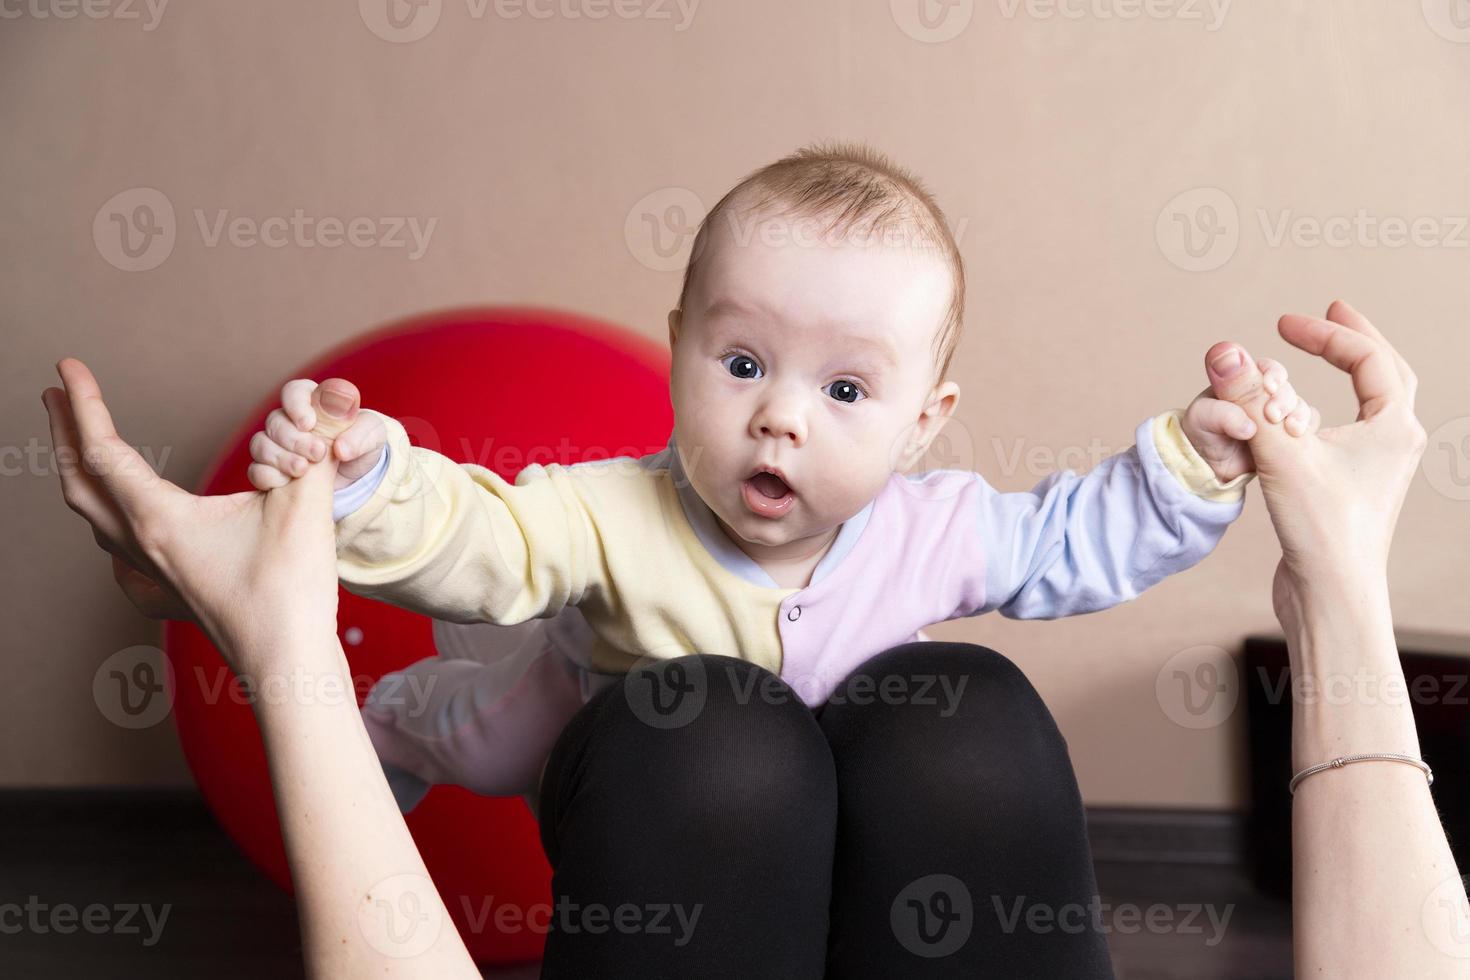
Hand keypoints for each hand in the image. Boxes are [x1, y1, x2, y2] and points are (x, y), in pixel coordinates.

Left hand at [42, 359, 354, 669]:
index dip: (84, 403)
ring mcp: (153, 573)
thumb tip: (327, 407)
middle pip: (80, 482)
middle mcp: (144, 546)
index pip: (103, 450)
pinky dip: (106, 521)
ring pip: (94, 517)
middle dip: (62, 432)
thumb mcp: (304, 505)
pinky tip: (119, 525)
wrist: (288, 661)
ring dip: (81, 473)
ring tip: (80, 443)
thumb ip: (310, 449)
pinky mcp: (169, 591)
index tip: (67, 364)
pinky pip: (117, 550)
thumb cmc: (290, 591)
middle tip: (54, 391)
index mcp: (160, 520)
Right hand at [247, 378, 384, 491]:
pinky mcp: (271, 470)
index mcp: (312, 402)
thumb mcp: (373, 435)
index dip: (296, 405)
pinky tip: (286, 483)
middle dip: (294, 439)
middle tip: (318, 453)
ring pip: (260, 444)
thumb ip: (361, 434)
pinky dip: (268, 476)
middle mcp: (289, 421)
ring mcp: (276, 445)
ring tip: (303, 470)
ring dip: (280, 458)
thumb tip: (340, 448)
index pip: (293, 392)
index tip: (308, 424)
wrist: (357, 476)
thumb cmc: (362, 444)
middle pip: (275, 421)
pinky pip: (256, 470)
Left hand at [1180, 356, 1314, 483]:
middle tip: (1274, 416)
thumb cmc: (1201, 435)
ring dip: (1298, 415)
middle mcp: (1262, 395)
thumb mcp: (1203, 419)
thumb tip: (1246, 422)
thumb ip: (1221, 411)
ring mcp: (1276, 415)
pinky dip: (1307, 430)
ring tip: (1292, 429)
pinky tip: (1299, 437)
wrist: (1208, 467)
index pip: (1265, 369)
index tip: (1270, 387)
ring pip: (1298, 407)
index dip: (1272, 374)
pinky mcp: (1286, 435)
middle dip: (1284, 400)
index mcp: (1242, 381)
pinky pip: (1305, 427)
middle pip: (1285, 388)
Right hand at [1200, 301, 1425, 620]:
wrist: (1333, 596)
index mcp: (1393, 428)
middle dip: (1356, 339)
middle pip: (1387, 372)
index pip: (1366, 358)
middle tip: (1332, 311)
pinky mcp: (1357, 487)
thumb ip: (1250, 400)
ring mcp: (1380, 467)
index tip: (1285, 324)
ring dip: (1351, 371)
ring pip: (1375, 402)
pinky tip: (1308, 414)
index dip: (1326, 334)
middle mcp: (1396, 443)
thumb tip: (1226, 350)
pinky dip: (1335, 405)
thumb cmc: (1321, 530)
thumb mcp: (1280, 454)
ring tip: (1327, 352)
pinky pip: (1354, 430)